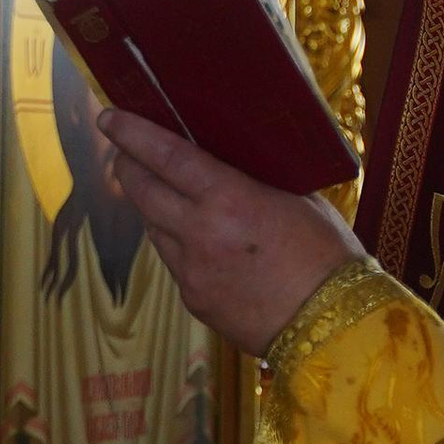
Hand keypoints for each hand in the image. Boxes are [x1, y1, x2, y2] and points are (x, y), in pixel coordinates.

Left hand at [96, 108, 364, 356]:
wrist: (332, 325)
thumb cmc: (327, 256)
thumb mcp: (299, 200)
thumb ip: (257, 181)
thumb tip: (233, 162)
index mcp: (229, 200)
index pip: (165, 157)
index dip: (133, 134)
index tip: (111, 118)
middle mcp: (200, 233)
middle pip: (141, 191)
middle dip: (127, 166)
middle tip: (124, 152)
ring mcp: (192, 270)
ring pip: (153, 227)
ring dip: (151, 206)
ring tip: (161, 193)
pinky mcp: (194, 300)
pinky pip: (173, 261)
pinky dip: (176, 243)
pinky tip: (197, 241)